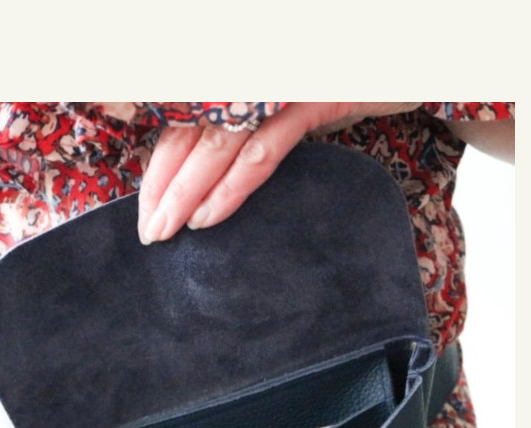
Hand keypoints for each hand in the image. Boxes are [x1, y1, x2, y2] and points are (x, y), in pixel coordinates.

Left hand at [137, 102, 420, 243]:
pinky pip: (261, 150)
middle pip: (190, 134)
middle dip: (164, 187)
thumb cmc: (347, 79)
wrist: (411, 61)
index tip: (148, 207)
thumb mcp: (287, 101)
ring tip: (167, 233)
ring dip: (187, 193)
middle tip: (150, 233)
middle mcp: (248, 77)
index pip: (184, 122)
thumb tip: (212, 171)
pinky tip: (209, 218)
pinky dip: (231, 186)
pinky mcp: (309, 98)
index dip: (161, 167)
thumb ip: (250, 125)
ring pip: (216, 144)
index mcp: (238, 79)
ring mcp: (276, 85)